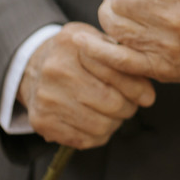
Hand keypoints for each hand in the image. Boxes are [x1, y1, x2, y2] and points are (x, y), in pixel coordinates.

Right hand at [17, 22, 155, 148]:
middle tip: (132, 106)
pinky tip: (99, 123)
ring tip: (115, 114)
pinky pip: (83, 139)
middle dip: (129, 108)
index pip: (115, 72)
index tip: (148, 96)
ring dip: (115, 123)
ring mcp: (46, 98)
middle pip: (111, 102)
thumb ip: (120, 57)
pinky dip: (98, 136)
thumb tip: (148, 91)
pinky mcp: (41, 121)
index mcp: (72, 44)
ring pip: (100, 125)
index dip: (137, 87)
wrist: (31, 68)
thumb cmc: (74, 54)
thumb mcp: (94, 40)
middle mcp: (56, 70)